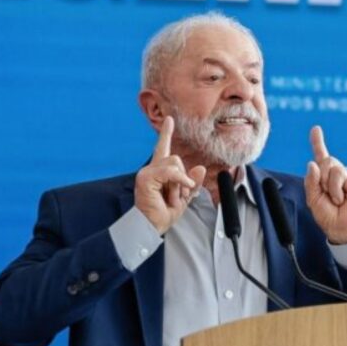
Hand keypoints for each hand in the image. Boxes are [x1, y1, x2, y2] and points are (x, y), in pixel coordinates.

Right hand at [134, 116, 205, 233]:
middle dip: (183, 178)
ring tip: (172, 197)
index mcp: (160, 172)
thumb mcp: (185, 196)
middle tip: (177, 196)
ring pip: (174, 164)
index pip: (163, 148)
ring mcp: (147, 172)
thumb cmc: (164, 213)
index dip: (166, 134)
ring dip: (180, 183)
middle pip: (175, 158)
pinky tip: (179, 189)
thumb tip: (200, 168)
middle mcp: (152, 169)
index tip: (170, 120)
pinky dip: (179, 180)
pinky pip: (170, 172)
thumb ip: (193, 182)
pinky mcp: (146, 177)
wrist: (152, 225)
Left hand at [304, 126, 346, 243]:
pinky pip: (341, 175)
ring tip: (334, 199)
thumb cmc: (327, 215)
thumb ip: (310, 181)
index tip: (316, 129)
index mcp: (324, 176)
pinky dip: (337, 189)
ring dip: (329, 185)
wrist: (341, 228)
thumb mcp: (312, 199)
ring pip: (333, 166)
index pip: (320, 156)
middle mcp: (336, 173)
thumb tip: (313, 164)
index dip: (318, 141)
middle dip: (320, 177)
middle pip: (325, 160)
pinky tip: (342, 199)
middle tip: (325, 194)